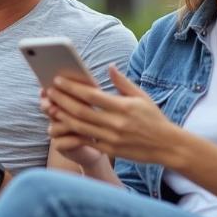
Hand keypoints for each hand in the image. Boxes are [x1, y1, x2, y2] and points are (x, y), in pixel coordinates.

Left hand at [45, 66, 184, 166]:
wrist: (167, 146)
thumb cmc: (154, 118)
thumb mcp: (142, 96)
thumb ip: (122, 82)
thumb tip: (109, 66)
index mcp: (123, 107)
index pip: (92, 95)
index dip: (73, 88)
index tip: (59, 80)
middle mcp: (116, 123)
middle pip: (81, 111)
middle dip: (62, 101)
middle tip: (48, 92)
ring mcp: (112, 139)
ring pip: (80, 127)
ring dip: (62, 117)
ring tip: (50, 107)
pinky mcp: (110, 150)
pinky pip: (86, 141)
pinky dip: (71, 134)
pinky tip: (61, 127)